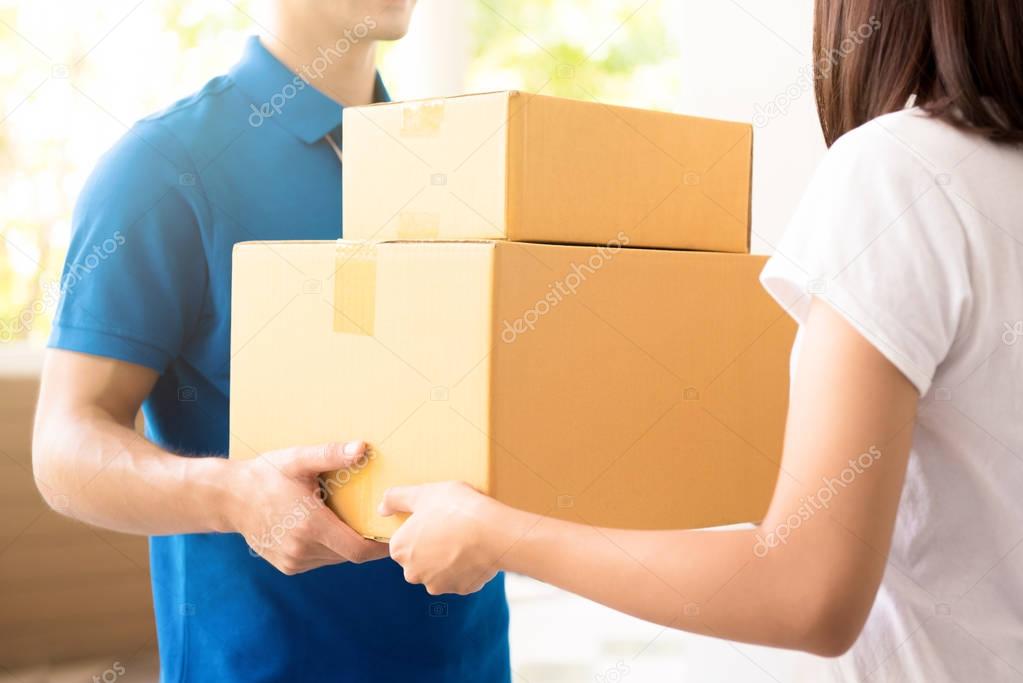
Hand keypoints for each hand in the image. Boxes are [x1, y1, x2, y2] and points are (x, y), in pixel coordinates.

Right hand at [223, 441, 387, 574]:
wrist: (229, 497)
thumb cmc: (266, 474)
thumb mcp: (298, 460)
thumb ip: (331, 454)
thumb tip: (362, 448)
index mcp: (311, 526)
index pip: (357, 550)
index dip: (379, 547)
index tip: (393, 535)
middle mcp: (302, 549)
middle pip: (349, 554)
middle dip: (365, 541)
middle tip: (377, 522)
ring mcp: (293, 560)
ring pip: (334, 558)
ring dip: (346, 544)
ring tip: (353, 522)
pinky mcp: (287, 565)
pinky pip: (319, 560)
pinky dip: (328, 548)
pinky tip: (326, 527)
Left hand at [379, 481, 503, 594]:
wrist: (492, 533)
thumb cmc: (456, 509)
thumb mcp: (424, 493)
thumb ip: (396, 498)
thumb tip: (381, 508)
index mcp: (400, 550)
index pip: (403, 540)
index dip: (419, 528)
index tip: (435, 519)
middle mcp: (413, 573)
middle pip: (419, 558)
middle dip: (432, 547)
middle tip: (451, 528)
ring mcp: (438, 584)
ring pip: (440, 570)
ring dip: (449, 559)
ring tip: (466, 538)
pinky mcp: (461, 590)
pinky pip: (461, 577)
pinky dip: (467, 567)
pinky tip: (477, 551)